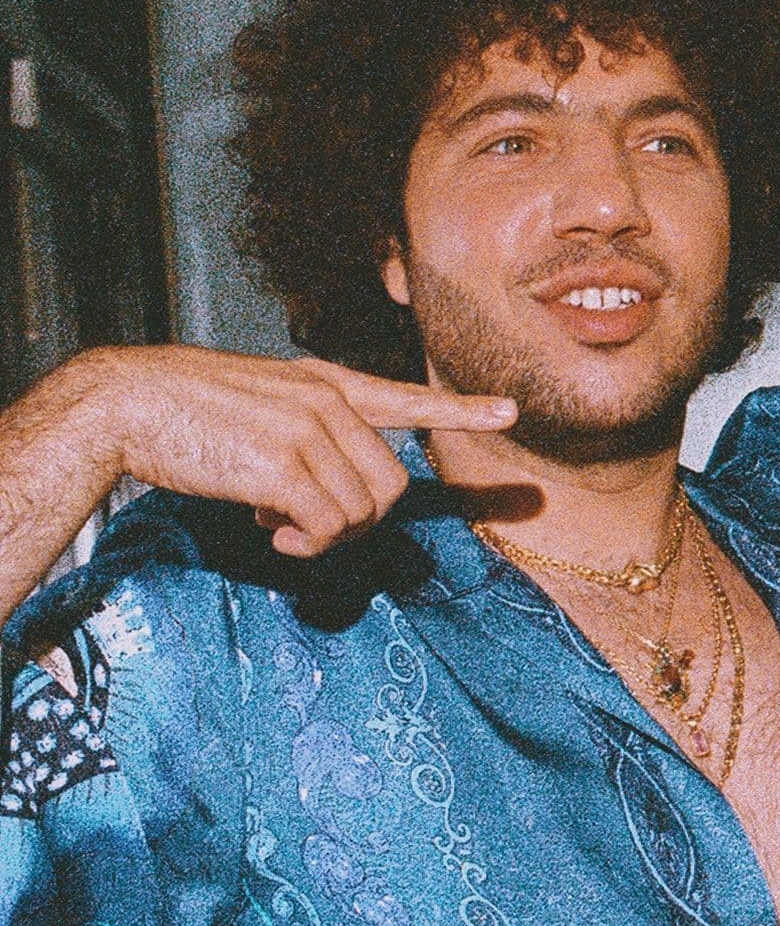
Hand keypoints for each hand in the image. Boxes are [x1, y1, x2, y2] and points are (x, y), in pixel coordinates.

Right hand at [26, 346, 516, 560]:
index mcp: (322, 382)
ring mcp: (308, 429)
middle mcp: (327, 401)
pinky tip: (272, 534)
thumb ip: (299, 438)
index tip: (508, 411)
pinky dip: (308, 543)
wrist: (124, 402)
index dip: (459, 409)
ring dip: (329, 536)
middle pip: (390, 482)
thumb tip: (315, 505)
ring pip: (365, 509)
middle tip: (304, 528)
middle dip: (359, 520)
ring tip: (280, 528)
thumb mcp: (255, 406)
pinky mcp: (282, 464)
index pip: (403, 397)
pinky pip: (329, 524)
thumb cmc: (179, 412)